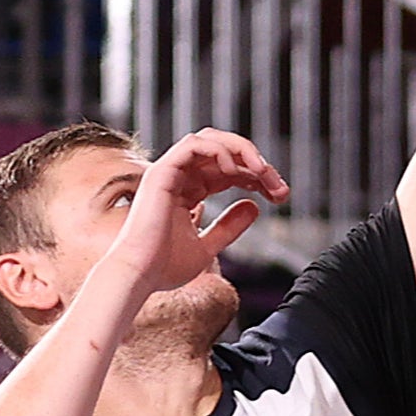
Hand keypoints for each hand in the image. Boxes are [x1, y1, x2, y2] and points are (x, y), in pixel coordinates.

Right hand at [102, 127, 287, 296]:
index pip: (228, 169)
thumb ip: (229, 226)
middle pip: (225, 152)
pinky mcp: (161, 172)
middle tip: (279, 186)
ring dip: (242, 149)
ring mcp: (168, 172)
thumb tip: (254, 207)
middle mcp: (178, 178)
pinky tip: (235, 170)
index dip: (256, 176)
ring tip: (262, 171)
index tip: (278, 194)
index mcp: (187, 191)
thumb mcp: (207, 247)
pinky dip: (219, 150)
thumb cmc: (163, 268)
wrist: (137, 276)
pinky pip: (193, 145)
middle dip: (257, 163)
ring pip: (210, 139)